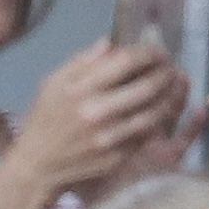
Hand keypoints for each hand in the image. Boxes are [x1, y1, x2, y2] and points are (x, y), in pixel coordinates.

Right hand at [3, 41, 189, 200]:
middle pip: (148, 86)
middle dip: (165, 72)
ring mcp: (109, 137)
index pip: (127, 61)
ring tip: (172, 85)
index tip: (158, 51)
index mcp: (80, 90)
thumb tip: (109, 43)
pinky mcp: (116, 156)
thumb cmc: (44, 119)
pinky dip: (158, 118)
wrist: (36, 165)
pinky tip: (160, 108)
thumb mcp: (52, 84)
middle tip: (170, 67)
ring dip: (169, 95)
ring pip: (155, 111)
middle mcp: (97, 113)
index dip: (149, 52)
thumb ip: (81, 61)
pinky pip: (147, 133)